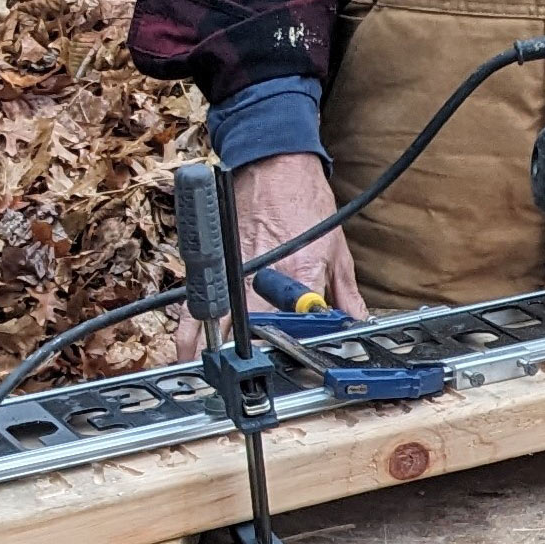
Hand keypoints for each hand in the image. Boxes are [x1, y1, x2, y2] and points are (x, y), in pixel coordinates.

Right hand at [174, 153, 366, 359]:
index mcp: (300, 276)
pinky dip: (190, 334)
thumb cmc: (305, 200)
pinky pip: (195, 308)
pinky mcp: (216, 268)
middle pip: (255, 337)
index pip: (300, 329)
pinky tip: (188, 353)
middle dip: (257, 362)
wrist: (275, 165)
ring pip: (220, 330)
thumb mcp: (337, 248)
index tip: (298, 368)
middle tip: (258, 379)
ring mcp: (235, 276)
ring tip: (219, 379)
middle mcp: (264, 280)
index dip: (300, 354)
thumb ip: (344, 293)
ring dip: (218, 357)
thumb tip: (356, 321)